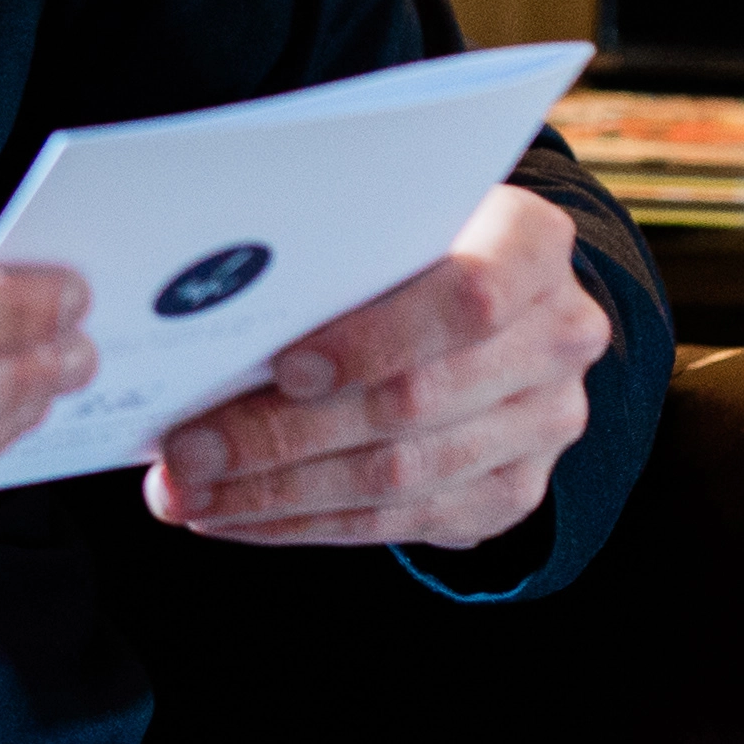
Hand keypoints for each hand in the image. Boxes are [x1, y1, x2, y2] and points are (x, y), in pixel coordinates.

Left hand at [142, 180, 613, 550]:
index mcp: (532, 245)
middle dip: (281, 433)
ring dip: (277, 492)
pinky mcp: (512, 493)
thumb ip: (336, 250)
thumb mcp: (395, 220)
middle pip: (412, 401)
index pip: (467, 295)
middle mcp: (557, 336)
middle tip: (185, 451)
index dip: (374, 337)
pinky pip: (397, 522)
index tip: (283, 366)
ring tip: (188, 493)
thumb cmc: (416, 246)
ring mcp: (543, 424)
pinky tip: (235, 516)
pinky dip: (303, 523)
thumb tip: (208, 308)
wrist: (500, 307)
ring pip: (398, 475)